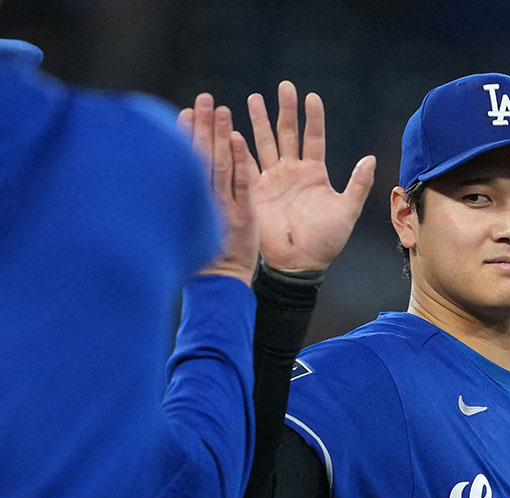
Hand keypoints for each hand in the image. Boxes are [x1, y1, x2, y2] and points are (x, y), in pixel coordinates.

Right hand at [178, 93, 259, 286]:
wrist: (221, 286)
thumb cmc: (204, 263)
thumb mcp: (190, 230)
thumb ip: (188, 203)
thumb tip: (170, 185)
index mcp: (195, 201)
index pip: (193, 161)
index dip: (191, 137)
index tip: (185, 113)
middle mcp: (207, 199)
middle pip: (204, 155)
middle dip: (203, 127)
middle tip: (201, 99)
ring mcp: (224, 205)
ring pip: (220, 163)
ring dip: (218, 135)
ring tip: (217, 108)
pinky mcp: (241, 215)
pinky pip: (241, 183)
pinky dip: (239, 161)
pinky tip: (236, 139)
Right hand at [247, 81, 375, 271]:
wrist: (299, 263)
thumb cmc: (326, 241)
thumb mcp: (347, 211)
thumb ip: (358, 185)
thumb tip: (371, 159)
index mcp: (314, 173)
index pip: (314, 137)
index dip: (312, 117)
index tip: (311, 96)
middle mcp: (292, 171)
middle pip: (287, 133)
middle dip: (284, 110)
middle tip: (283, 86)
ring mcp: (272, 180)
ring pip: (264, 143)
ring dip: (258, 121)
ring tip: (253, 97)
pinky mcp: (254, 191)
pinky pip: (246, 164)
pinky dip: (239, 148)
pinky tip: (232, 129)